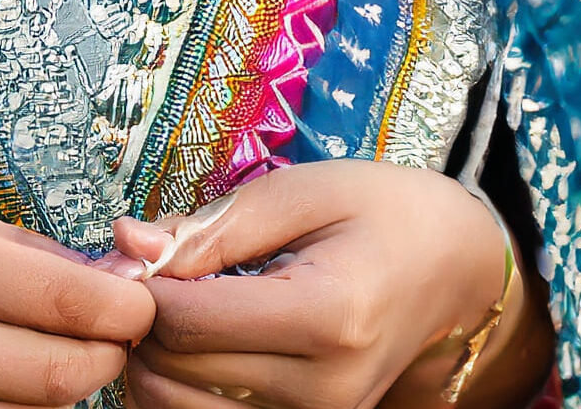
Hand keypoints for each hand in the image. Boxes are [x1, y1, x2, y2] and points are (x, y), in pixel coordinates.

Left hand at [100, 162, 527, 408]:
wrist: (455, 269)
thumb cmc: (379, 213)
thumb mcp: (300, 192)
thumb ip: (210, 226)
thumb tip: (125, 242)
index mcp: (326, 317)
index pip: (185, 321)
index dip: (142, 285)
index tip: (141, 250)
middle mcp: (323, 390)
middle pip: (174, 375)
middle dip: (141, 323)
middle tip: (148, 274)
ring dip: (154, 361)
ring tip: (173, 307)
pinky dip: (182, 388)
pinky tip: (194, 343)